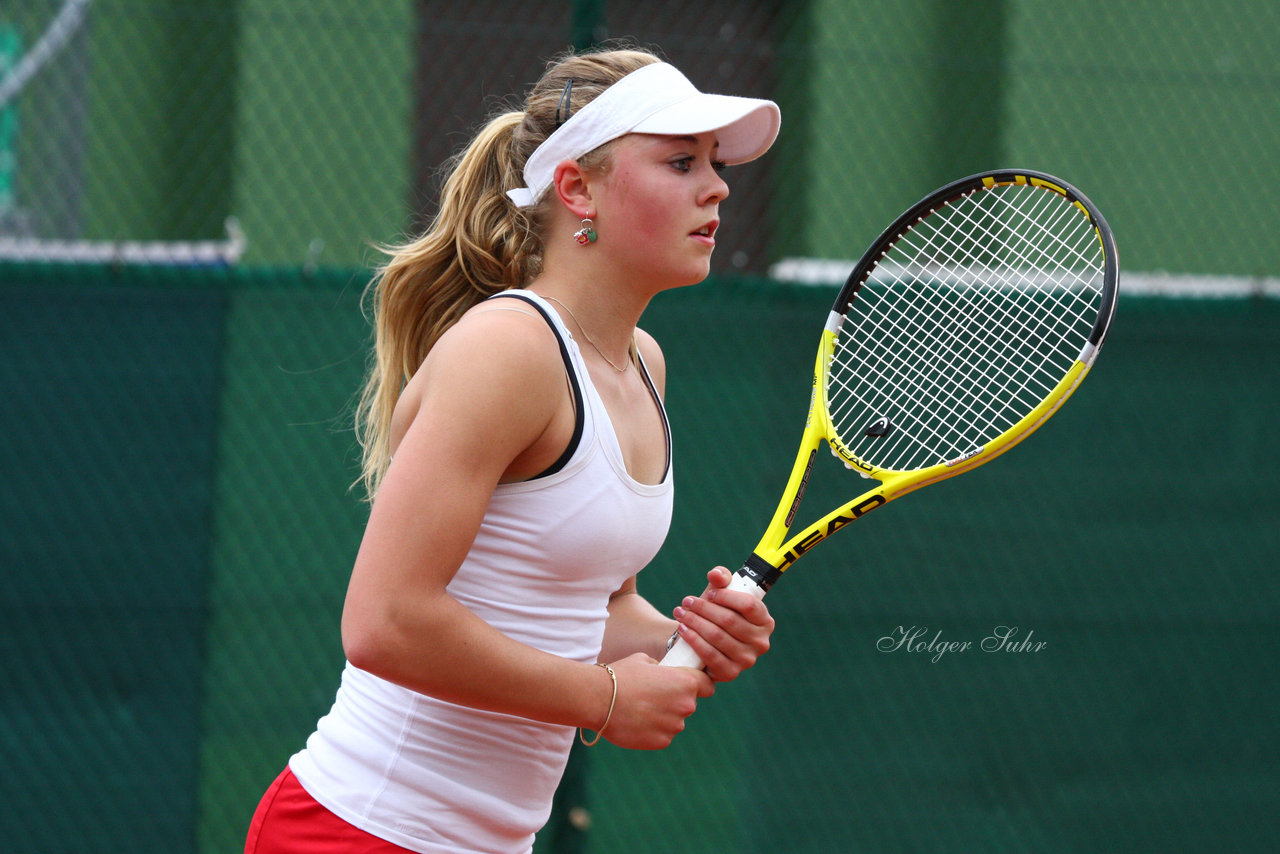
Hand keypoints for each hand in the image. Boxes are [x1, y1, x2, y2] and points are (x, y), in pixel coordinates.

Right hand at [598, 653, 714, 749]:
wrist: (599, 700)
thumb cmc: (621, 676)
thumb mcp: (643, 661)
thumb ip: (661, 668)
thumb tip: (662, 672)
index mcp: (685, 682)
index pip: (708, 685)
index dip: (701, 684)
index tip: (691, 684)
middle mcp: (686, 705)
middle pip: (689, 703)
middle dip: (676, 700)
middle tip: (654, 696)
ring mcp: (675, 726)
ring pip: (675, 721)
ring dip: (664, 716)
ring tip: (641, 709)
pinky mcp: (662, 742)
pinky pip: (663, 734)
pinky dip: (653, 730)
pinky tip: (637, 721)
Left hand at [672, 566, 774, 681]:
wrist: (704, 642)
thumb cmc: (715, 614)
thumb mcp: (720, 594)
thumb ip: (721, 578)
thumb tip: (715, 574)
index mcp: (765, 621)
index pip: (749, 605)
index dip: (726, 596)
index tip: (709, 592)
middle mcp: (761, 643)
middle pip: (729, 620)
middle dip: (704, 608)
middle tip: (687, 601)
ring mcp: (747, 660)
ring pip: (717, 636)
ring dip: (694, 622)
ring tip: (680, 612)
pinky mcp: (730, 673)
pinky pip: (709, 654)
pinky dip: (693, 639)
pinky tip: (682, 629)